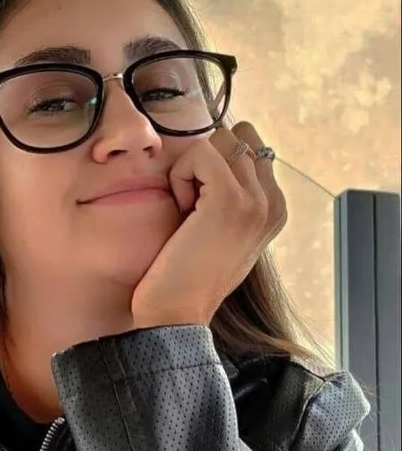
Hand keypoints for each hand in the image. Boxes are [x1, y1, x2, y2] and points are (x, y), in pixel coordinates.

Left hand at [131, 122, 286, 328]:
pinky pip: (200, 152)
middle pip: (237, 137)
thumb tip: (212, 153)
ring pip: (221, 139)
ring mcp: (256, 200)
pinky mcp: (230, 200)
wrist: (176, 313)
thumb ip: (230, 195)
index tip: (201, 205)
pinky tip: (181, 210)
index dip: (215, 163)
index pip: (250, 147)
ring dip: (192, 169)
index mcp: (275, 209)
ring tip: (188, 210)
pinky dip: (180, 175)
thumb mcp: (219, 231)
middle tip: (193, 205)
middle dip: (206, 161)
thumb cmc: (185, 274)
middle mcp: (273, 202)